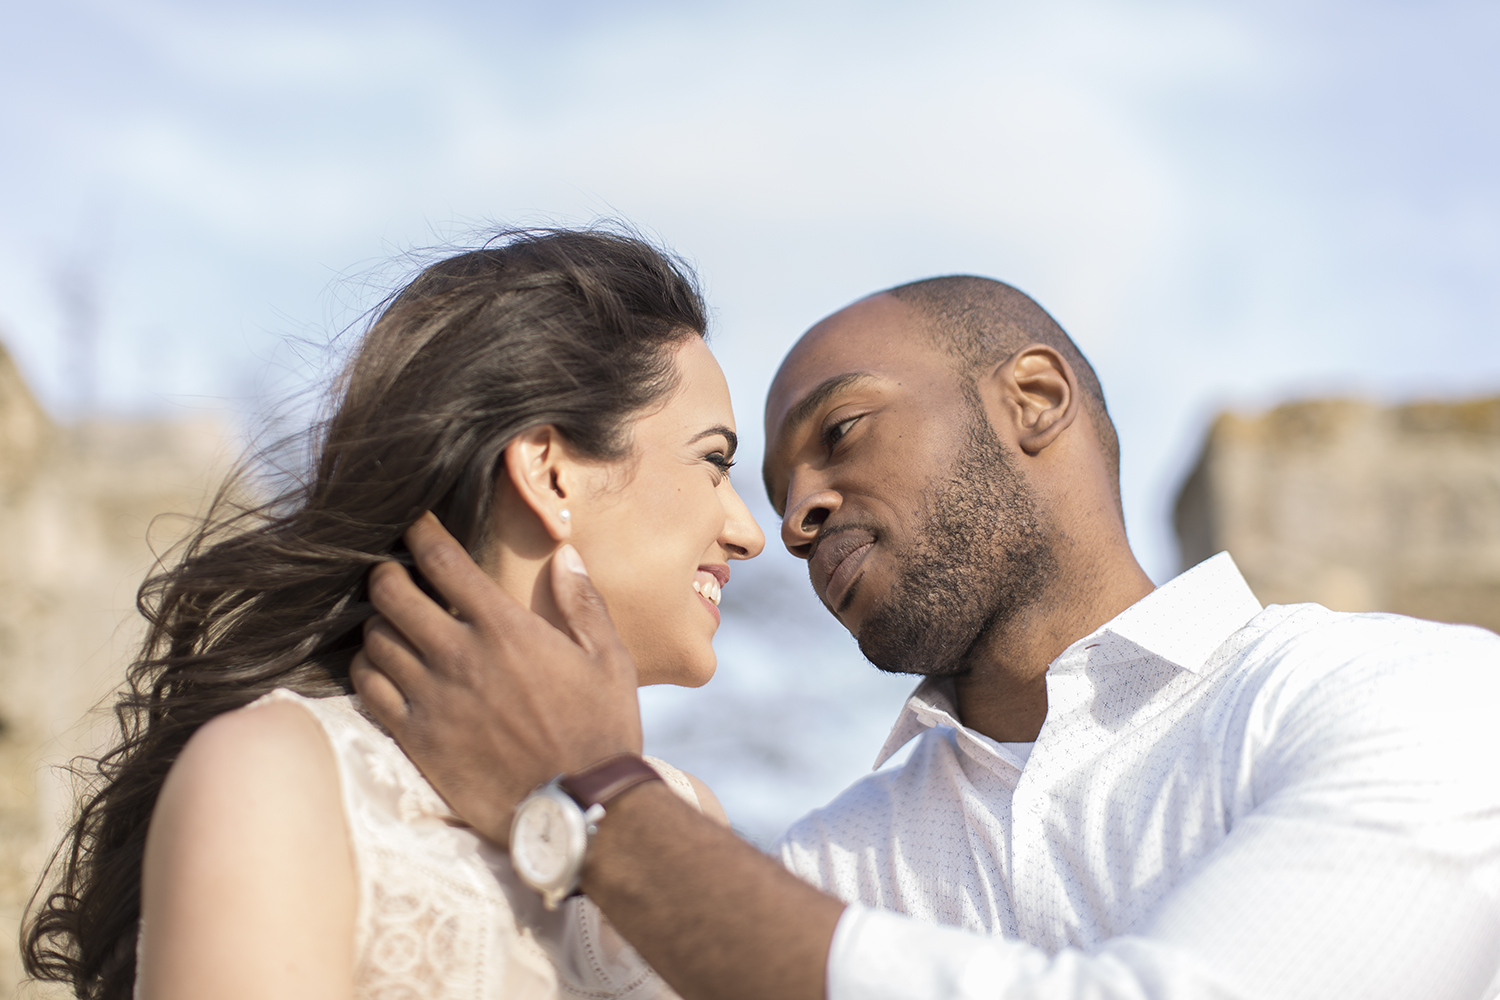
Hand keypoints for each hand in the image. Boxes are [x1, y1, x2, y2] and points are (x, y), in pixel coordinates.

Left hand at [351, 513, 643, 845]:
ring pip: (374, 639)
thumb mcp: (609, 660)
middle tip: (392, 571)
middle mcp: (460, 656)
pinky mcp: (417, 738)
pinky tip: (381, 666)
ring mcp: (433, 698)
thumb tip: (564, 555)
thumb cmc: (602, 730)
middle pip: (391, 593)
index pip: (442, 561)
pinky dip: (367, 668)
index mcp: (506, 628)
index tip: (415, 524)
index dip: (420, 533)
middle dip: (386, 572)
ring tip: (390, 620)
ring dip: (377, 621)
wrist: (580, 808)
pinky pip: (369, 688)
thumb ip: (583, 603)